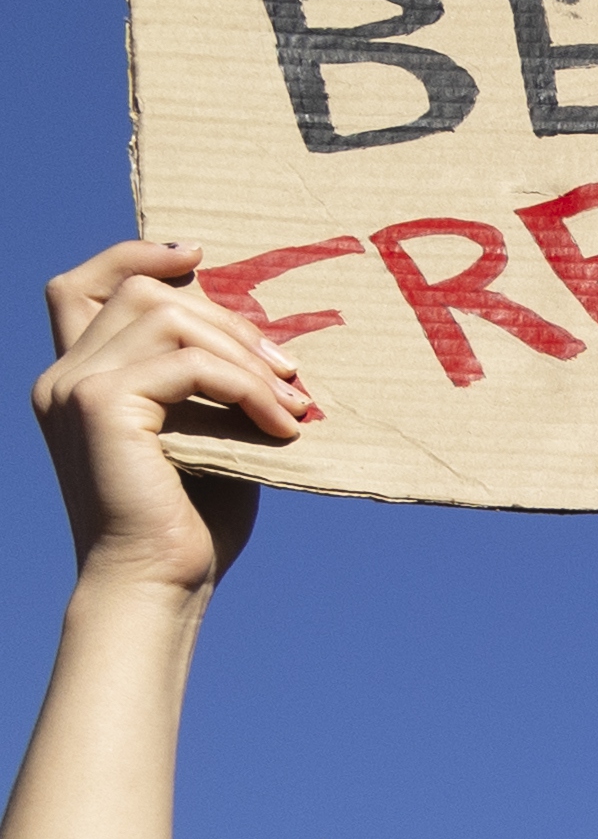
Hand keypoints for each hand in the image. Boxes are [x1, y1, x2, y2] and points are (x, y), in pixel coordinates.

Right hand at [35, 243, 299, 598]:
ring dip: (245, 353)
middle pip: (142, 292)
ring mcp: (74, 387)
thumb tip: (264, 334)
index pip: (80, 285)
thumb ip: (210, 381)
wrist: (160, 583)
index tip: (199, 257)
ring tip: (294, 403)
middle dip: (229, 319)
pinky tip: (283, 426)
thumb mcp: (206, 434)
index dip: (134, 256)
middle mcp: (63, 376)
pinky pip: (189, 363)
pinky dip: (246, 387)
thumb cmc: (191, 521)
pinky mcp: (99, 405)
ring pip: (167, 316)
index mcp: (78, 379)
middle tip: (291, 373)